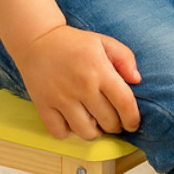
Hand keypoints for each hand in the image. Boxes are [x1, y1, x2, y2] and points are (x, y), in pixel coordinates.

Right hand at [12, 24, 141, 140]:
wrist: (37, 40)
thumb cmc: (73, 42)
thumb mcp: (103, 42)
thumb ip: (125, 58)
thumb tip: (136, 80)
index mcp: (100, 70)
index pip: (125, 104)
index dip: (133, 119)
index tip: (133, 124)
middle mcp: (82, 86)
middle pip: (108, 122)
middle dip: (115, 126)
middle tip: (112, 121)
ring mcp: (62, 98)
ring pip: (86, 132)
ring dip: (94, 132)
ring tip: (94, 123)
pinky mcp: (44, 105)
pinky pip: (60, 132)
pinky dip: (68, 132)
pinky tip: (72, 122)